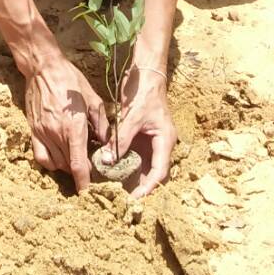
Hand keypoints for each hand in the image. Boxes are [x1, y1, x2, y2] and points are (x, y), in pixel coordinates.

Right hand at [23, 52, 109, 192]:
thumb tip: (107, 143)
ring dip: (67, 166)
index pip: (79, 164)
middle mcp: (57, 134)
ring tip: (76, 157)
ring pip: (56, 163)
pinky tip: (59, 156)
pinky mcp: (33, 130)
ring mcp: (42, 133)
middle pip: (69, 166)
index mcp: (74, 127)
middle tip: (89, 166)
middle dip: (80, 171)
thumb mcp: (93, 98)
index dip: (84, 182)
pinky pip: (41, 156)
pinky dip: (51, 162)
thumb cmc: (71, 80)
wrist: (43, 68)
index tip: (88, 192)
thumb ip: (102, 124)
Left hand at [104, 61, 176, 197]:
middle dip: (142, 187)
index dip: (148, 187)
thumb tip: (108, 160)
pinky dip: (126, 165)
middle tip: (125, 201)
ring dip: (133, 178)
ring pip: (144, 166)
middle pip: (154, 173)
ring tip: (119, 192)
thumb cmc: (143, 92)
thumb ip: (121, 140)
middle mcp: (161, 144)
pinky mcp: (142, 137)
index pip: (159, 171)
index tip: (135, 198)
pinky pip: (135, 156)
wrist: (145, 73)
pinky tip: (114, 172)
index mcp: (165, 140)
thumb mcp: (132, 117)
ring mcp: (152, 141)